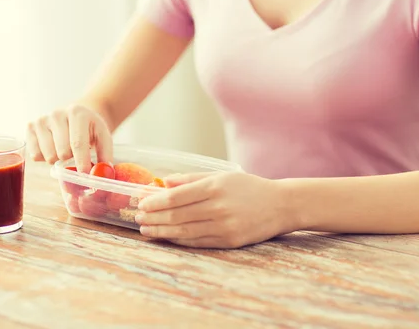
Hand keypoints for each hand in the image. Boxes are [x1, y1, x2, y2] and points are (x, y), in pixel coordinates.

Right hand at [26, 104, 112, 171]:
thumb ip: (105, 155)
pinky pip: (35, 155)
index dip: (81, 162)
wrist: (75, 115)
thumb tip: (102, 174)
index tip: (85, 175)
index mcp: (77, 113)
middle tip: (74, 154)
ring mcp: (41, 120)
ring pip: (48, 156)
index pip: (77, 143)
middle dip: (70, 160)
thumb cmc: (89, 129)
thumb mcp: (103, 137)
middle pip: (62, 152)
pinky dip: (44, 158)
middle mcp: (57, 114)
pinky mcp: (30, 127)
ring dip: (58, 160)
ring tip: (63, 149)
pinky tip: (51, 148)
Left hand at [135, 172, 297, 248]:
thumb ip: (191, 179)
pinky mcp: (229, 241)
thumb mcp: (221, 176)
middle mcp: (218, 208)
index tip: (141, 203)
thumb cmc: (248, 187)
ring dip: (161, 232)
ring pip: (184, 232)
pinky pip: (197, 242)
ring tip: (146, 229)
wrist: (280, 205)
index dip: (155, 201)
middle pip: (177, 216)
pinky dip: (179, 240)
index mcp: (214, 187)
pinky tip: (167, 237)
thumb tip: (164, 182)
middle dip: (154, 218)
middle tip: (138, 218)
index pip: (176, 197)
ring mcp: (224, 226)